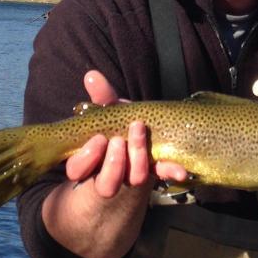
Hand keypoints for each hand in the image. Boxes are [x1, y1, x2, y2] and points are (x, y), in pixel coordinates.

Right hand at [64, 70, 186, 197]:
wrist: (137, 137)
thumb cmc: (116, 125)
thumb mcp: (108, 111)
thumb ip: (100, 96)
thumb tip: (91, 75)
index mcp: (89, 161)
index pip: (77, 170)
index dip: (85, 159)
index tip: (98, 140)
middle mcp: (109, 175)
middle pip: (107, 182)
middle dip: (115, 161)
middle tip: (119, 139)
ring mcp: (133, 176)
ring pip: (134, 179)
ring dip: (138, 158)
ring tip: (139, 131)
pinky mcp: (155, 171)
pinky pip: (162, 173)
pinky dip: (171, 169)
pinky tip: (180, 169)